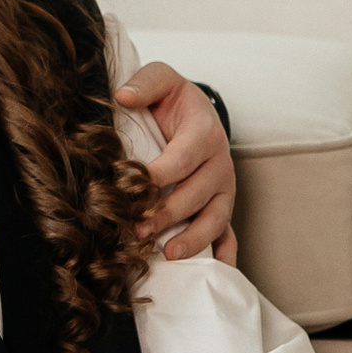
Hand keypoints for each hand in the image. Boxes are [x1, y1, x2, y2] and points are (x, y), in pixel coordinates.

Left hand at [115, 62, 237, 263]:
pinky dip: (225, 254)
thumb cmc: (173, 100)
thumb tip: (123, 96)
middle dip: (166, 214)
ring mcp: (223, 189)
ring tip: (170, 254)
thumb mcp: (161, 79)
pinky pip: (228, 234)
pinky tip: (217, 272)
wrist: (194, 112)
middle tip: (136, 229)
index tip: (129, 187)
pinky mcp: (221, 205)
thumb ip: (145, 83)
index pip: (181, 159)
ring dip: (193, 238)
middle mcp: (219, 164)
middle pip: (195, 194)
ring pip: (215, 218)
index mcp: (204, 134)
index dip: (156, 175)